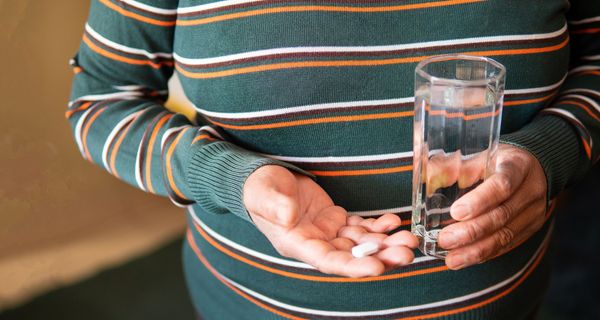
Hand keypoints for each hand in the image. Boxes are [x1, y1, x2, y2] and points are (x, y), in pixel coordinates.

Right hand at [243, 165, 417, 276]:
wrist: (262, 179)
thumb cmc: (257, 188)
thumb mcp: (261, 194)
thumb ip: (274, 205)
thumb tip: (288, 216)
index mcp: (296, 243)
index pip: (328, 261)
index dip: (353, 266)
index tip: (377, 266)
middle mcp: (315, 243)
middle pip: (352, 256)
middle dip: (380, 256)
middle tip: (406, 253)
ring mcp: (327, 232)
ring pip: (362, 243)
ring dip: (386, 242)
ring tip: (409, 239)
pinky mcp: (335, 219)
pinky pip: (360, 226)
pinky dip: (378, 226)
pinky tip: (393, 222)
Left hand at [437, 144, 547, 269]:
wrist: (534, 170)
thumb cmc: (499, 161)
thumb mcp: (482, 155)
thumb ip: (455, 166)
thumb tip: (428, 174)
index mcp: (518, 166)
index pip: (502, 185)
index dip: (480, 200)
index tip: (456, 212)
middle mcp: (530, 191)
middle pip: (502, 215)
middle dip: (471, 231)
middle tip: (445, 239)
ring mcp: (533, 212)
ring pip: (505, 236)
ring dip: (476, 250)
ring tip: (451, 259)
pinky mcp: (531, 229)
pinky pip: (507, 245)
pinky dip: (485, 254)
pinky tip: (465, 259)